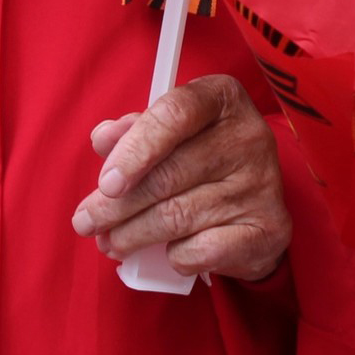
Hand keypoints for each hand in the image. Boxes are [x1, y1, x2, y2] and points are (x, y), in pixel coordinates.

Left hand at [71, 74, 290, 282]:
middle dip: (117, 205)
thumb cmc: (202, 161)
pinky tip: (163, 253)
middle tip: (86, 221)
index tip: (106, 182)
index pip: (175, 113)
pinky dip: (173, 257)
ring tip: (109, 242)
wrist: (257, 208)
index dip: (135, 148)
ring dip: (132, 234)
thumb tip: (103, 139)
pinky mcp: (268, 228)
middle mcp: (248, 136)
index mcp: (223, 98)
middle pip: (168, 174)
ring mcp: (262, 183)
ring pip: (177, 216)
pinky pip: (201, 249)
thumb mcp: (172, 134)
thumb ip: (136, 132)